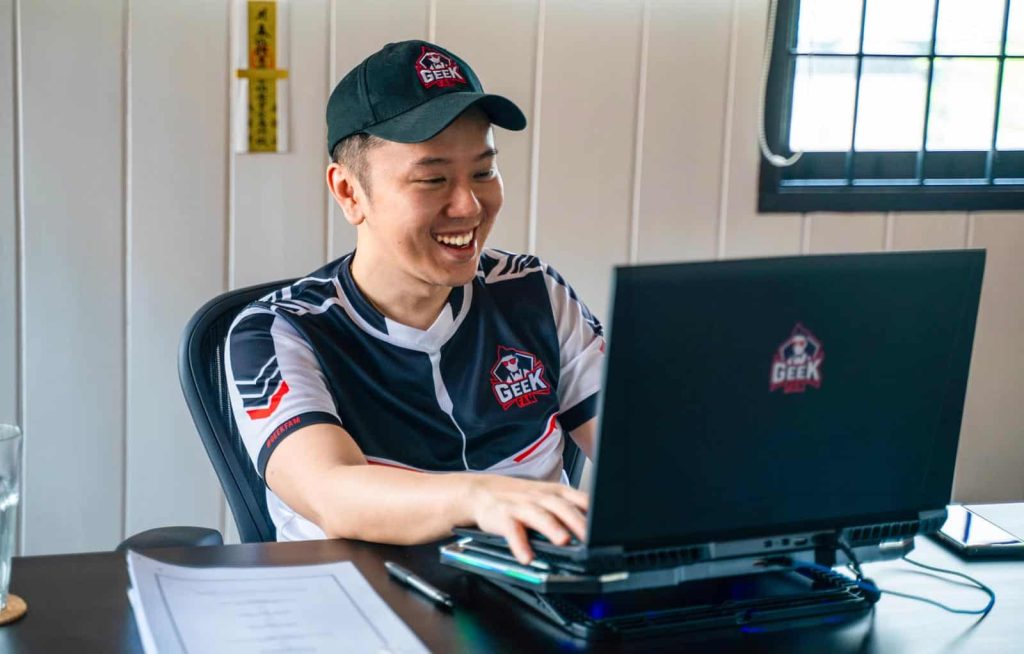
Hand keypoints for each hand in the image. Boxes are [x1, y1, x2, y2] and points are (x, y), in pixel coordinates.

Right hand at [466, 475, 588, 563]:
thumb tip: (599, 528)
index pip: (580, 498)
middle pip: (562, 507)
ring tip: (563, 541)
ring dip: (551, 528)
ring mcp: (521, 506)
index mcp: (556, 492)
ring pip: (539, 515)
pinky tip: (526, 557)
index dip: (595, 510)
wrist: (481, 491)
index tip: (610, 525)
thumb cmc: (521, 498)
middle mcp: (540, 497)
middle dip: (577, 522)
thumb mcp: (548, 498)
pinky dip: (519, 544)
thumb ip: (571, 509)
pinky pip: (512, 531)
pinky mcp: (503, 517)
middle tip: (592, 538)